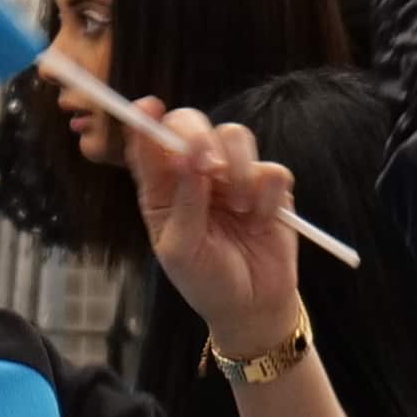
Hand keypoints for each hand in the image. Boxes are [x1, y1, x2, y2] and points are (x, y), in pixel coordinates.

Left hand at [129, 102, 307, 347]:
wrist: (251, 307)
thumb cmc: (206, 281)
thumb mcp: (181, 251)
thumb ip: (183, 204)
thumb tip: (188, 160)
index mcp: (162, 188)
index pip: (148, 143)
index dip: (144, 121)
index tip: (147, 108)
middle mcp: (194, 173)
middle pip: (192, 124)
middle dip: (198, 136)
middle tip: (205, 163)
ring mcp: (233, 176)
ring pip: (235, 135)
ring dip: (237, 169)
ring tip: (239, 208)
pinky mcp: (269, 187)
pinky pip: (272, 169)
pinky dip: (267, 195)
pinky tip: (260, 221)